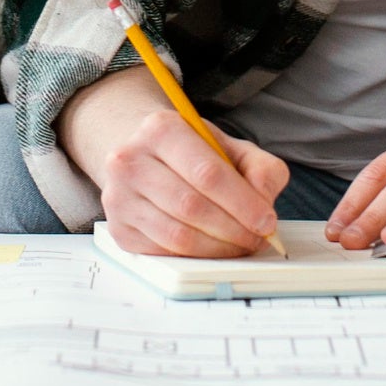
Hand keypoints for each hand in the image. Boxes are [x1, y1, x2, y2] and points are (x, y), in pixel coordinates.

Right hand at [99, 112, 288, 258]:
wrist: (142, 156)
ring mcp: (119, 197)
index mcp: (161, 128)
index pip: (207, 173)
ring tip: (239, 245)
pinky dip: (196, 257)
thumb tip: (264, 202)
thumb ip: (259, 167)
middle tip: (257, 238)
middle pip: (192, 207)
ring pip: (178, 236)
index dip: (242, 202)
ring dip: (218, 248)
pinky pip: (164, 254)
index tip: (266, 220)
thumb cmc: (190, 154)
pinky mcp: (119, 230)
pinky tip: (213, 248)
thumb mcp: (227, 146)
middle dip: (233, 229)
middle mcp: (131, 160)